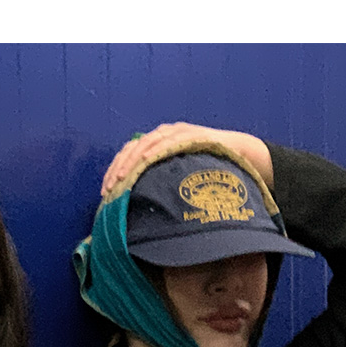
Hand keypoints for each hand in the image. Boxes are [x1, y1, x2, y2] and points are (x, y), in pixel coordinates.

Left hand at [101, 123, 274, 199]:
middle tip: (110, 187)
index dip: (115, 170)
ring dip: (133, 160)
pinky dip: (157, 149)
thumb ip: (164, 186)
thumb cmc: (208, 169)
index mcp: (157, 143)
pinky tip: (146, 160)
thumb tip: (144, 214)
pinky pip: (170, 141)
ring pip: (147, 143)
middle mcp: (164, 135)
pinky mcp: (192, 134)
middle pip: (133, 148)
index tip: (106, 191)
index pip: (129, 154)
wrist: (239, 153)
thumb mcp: (181, 178)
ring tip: (122, 178)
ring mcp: (177, 132)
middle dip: (120, 167)